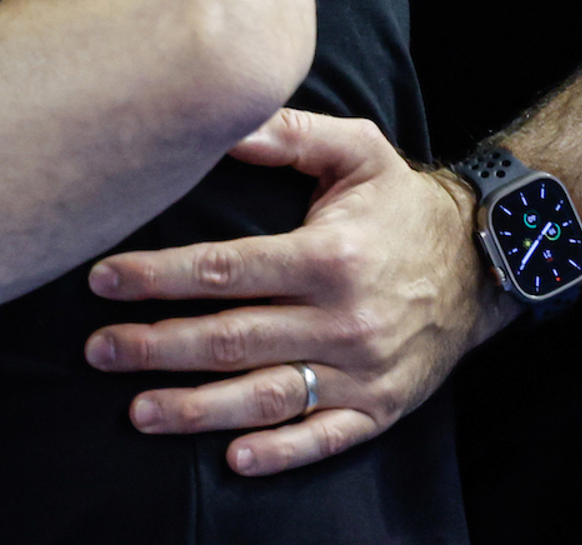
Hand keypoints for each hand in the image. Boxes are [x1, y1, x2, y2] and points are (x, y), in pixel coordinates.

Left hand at [82, 111, 512, 475]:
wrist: (483, 262)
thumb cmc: (402, 202)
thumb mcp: (356, 150)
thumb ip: (287, 135)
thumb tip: (217, 122)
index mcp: (328, 256)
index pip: (225, 270)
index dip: (158, 276)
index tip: (102, 280)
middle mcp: (343, 320)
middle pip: (233, 339)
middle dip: (157, 347)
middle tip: (99, 351)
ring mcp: (362, 371)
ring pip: (267, 396)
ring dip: (198, 409)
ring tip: (138, 412)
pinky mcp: (380, 408)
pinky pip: (324, 438)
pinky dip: (280, 453)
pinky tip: (234, 459)